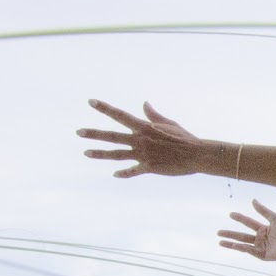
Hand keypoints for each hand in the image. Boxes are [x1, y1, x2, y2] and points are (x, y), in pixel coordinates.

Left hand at [78, 99, 219, 178]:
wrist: (196, 155)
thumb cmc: (184, 138)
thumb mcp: (169, 123)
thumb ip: (153, 115)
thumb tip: (144, 103)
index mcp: (144, 127)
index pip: (120, 115)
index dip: (105, 108)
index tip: (91, 102)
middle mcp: (140, 140)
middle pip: (112, 136)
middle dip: (94, 134)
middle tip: (78, 132)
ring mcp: (143, 155)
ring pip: (116, 154)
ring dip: (100, 153)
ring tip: (86, 152)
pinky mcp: (149, 168)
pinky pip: (132, 171)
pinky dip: (124, 173)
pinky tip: (115, 174)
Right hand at [218, 202, 275, 261]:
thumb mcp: (273, 217)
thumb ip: (262, 210)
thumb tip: (252, 200)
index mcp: (262, 229)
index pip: (247, 223)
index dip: (239, 218)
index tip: (230, 214)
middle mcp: (259, 239)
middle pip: (241, 236)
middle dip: (230, 234)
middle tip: (218, 232)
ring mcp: (260, 248)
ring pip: (242, 245)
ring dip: (231, 244)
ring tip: (220, 242)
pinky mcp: (262, 256)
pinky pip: (250, 251)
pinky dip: (243, 248)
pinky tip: (235, 245)